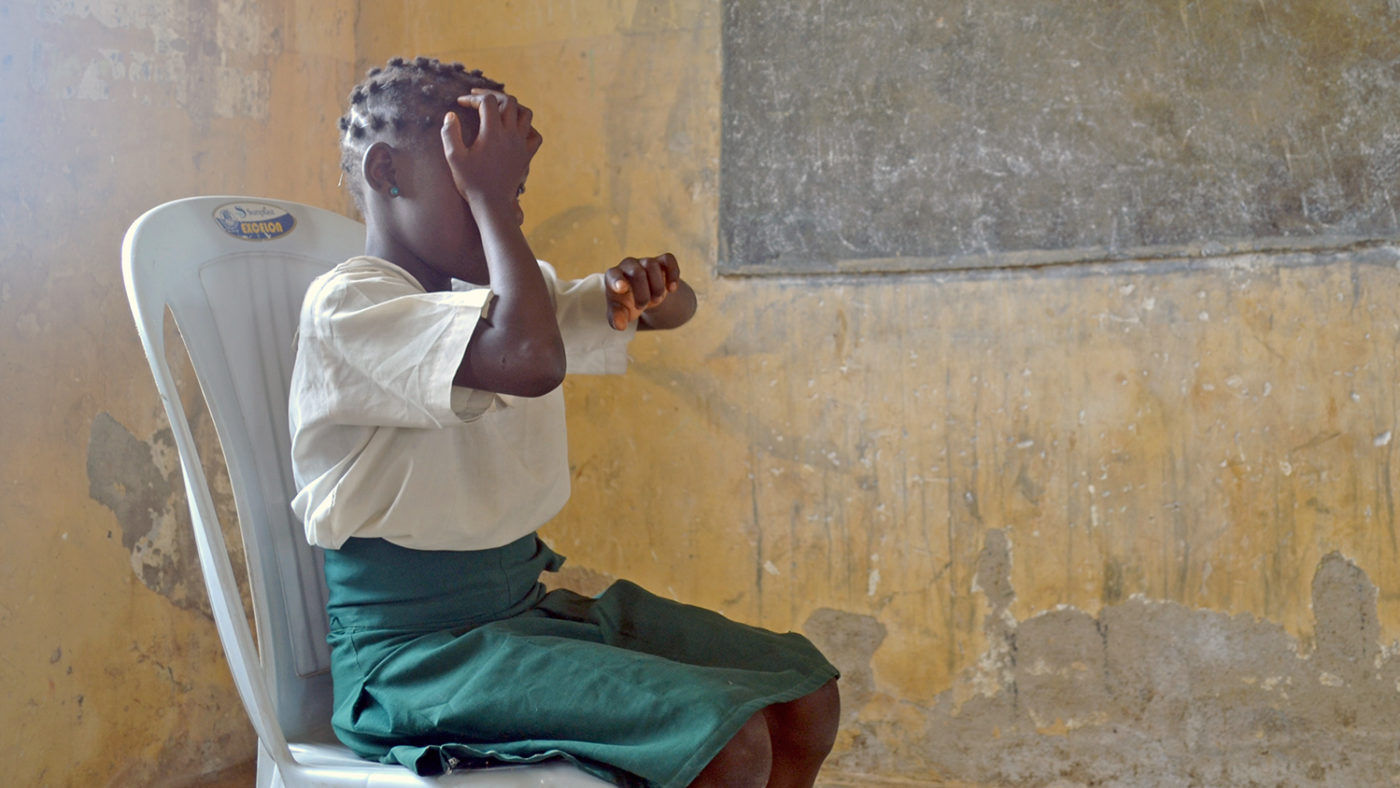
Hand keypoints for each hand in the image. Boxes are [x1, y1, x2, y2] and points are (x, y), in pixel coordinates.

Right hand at [440, 89, 541, 205]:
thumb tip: (450, 114)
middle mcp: (511, 135)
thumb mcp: (454, 158)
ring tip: (498, 108)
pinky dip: (527, 127)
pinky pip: (535, 135)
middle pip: (509, 101)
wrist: (492, 204)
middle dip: (492, 95)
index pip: (487, 102)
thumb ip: (450, 134)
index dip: (473, 98)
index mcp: (492, 133)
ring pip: (526, 114)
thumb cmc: (471, 182)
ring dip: (512, 107)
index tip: (461, 102)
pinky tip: (515, 129)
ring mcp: (522, 145)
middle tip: (478, 97)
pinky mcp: (527, 155)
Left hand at [604, 253, 680, 329]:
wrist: (643, 296)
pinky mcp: (661, 262)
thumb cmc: (627, 303)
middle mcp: (629, 265)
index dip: (617, 280)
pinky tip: (672, 289)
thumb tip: (620, 326)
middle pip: (637, 272)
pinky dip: (673, 274)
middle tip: (642, 306)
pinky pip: (668, 260)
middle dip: (642, 293)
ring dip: (657, 286)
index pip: (613, 274)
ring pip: (652, 266)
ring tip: (656, 299)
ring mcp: (645, 262)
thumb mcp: (620, 312)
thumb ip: (617, 318)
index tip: (622, 289)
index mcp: (613, 276)